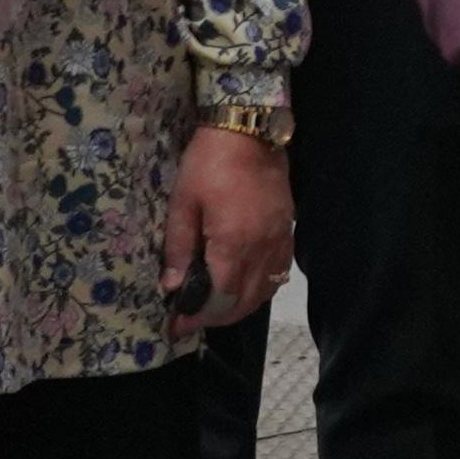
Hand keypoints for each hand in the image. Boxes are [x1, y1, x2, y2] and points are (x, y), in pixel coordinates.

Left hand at [165, 123, 295, 326]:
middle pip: (244, 300)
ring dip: (240, 307)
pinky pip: (279, 272)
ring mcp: (279, 239)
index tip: (177, 327)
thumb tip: (172, 287)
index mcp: (233, 242)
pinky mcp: (287, 230)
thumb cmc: (208, 164)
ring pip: (265, 290)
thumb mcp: (182, 203)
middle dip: (216, 317)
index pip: (218, 295)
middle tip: (192, 320)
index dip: (197, 316)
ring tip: (216, 308)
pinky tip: (246, 288)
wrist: (249, 131)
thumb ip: (179, 248)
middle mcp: (261, 247)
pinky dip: (262, 288)